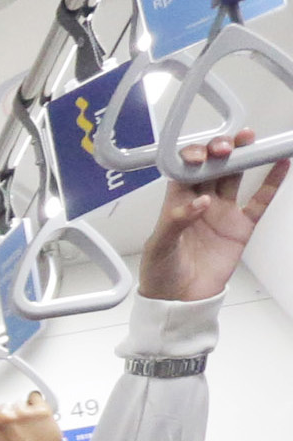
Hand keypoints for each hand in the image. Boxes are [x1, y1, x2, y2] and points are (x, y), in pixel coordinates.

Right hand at [0, 392, 69, 440]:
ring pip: (19, 403)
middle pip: (3, 406)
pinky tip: (37, 419)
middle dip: (10, 415)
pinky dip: (37, 405)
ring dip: (24, 412)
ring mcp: (22, 413)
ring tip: (29, 428)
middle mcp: (3, 418)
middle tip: (18, 430)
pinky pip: (35, 397)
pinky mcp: (39, 409)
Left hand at [140, 134, 287, 303]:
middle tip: (231, 143)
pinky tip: (281, 163)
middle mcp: (201, 201)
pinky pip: (259, 200)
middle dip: (221, 149)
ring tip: (251, 140)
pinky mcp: (241, 226)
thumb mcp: (159, 247)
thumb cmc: (161, 272)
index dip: (194, 157)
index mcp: (177, 203)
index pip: (186, 171)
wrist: (180, 300)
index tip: (203, 156)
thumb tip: (200, 201)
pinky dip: (271, 182)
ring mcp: (223, 212)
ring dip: (244, 157)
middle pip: (214, 166)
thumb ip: (175, 222)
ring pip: (236, 176)